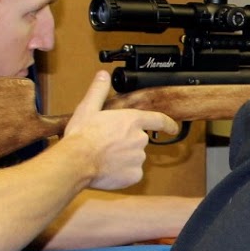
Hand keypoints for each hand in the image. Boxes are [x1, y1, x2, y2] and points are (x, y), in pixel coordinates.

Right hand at [61, 71, 179, 189]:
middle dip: (126, 143)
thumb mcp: (88, 108)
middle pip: (139, 140)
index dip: (168, 124)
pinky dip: (122, 173)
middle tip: (107, 144)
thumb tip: (103, 76)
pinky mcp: (134, 175)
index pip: (158, 120)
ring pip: (134, 158)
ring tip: (104, 157)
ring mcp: (138, 158)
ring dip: (123, 158)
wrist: (76, 161)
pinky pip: (132, 173)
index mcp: (131, 120)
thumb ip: (99, 91)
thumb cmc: (82, 136)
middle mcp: (139, 138)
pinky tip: (108, 169)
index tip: (173, 128)